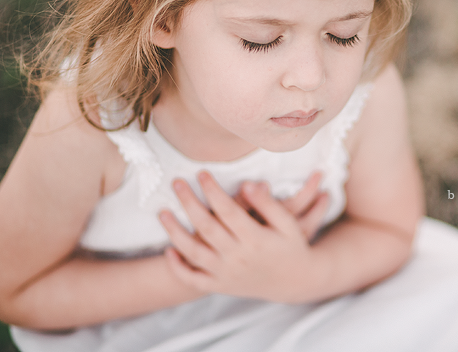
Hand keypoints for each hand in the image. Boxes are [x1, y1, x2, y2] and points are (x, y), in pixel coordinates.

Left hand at [159, 171, 319, 302]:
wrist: (295, 282)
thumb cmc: (291, 246)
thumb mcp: (288, 223)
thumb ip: (268, 204)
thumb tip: (246, 184)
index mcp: (256, 239)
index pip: (228, 210)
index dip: (212, 190)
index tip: (201, 173)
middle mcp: (238, 257)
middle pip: (206, 227)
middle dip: (189, 202)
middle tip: (176, 182)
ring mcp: (227, 273)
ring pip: (194, 253)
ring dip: (175, 232)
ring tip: (162, 213)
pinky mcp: (221, 286)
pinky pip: (194, 279)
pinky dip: (178, 268)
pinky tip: (168, 251)